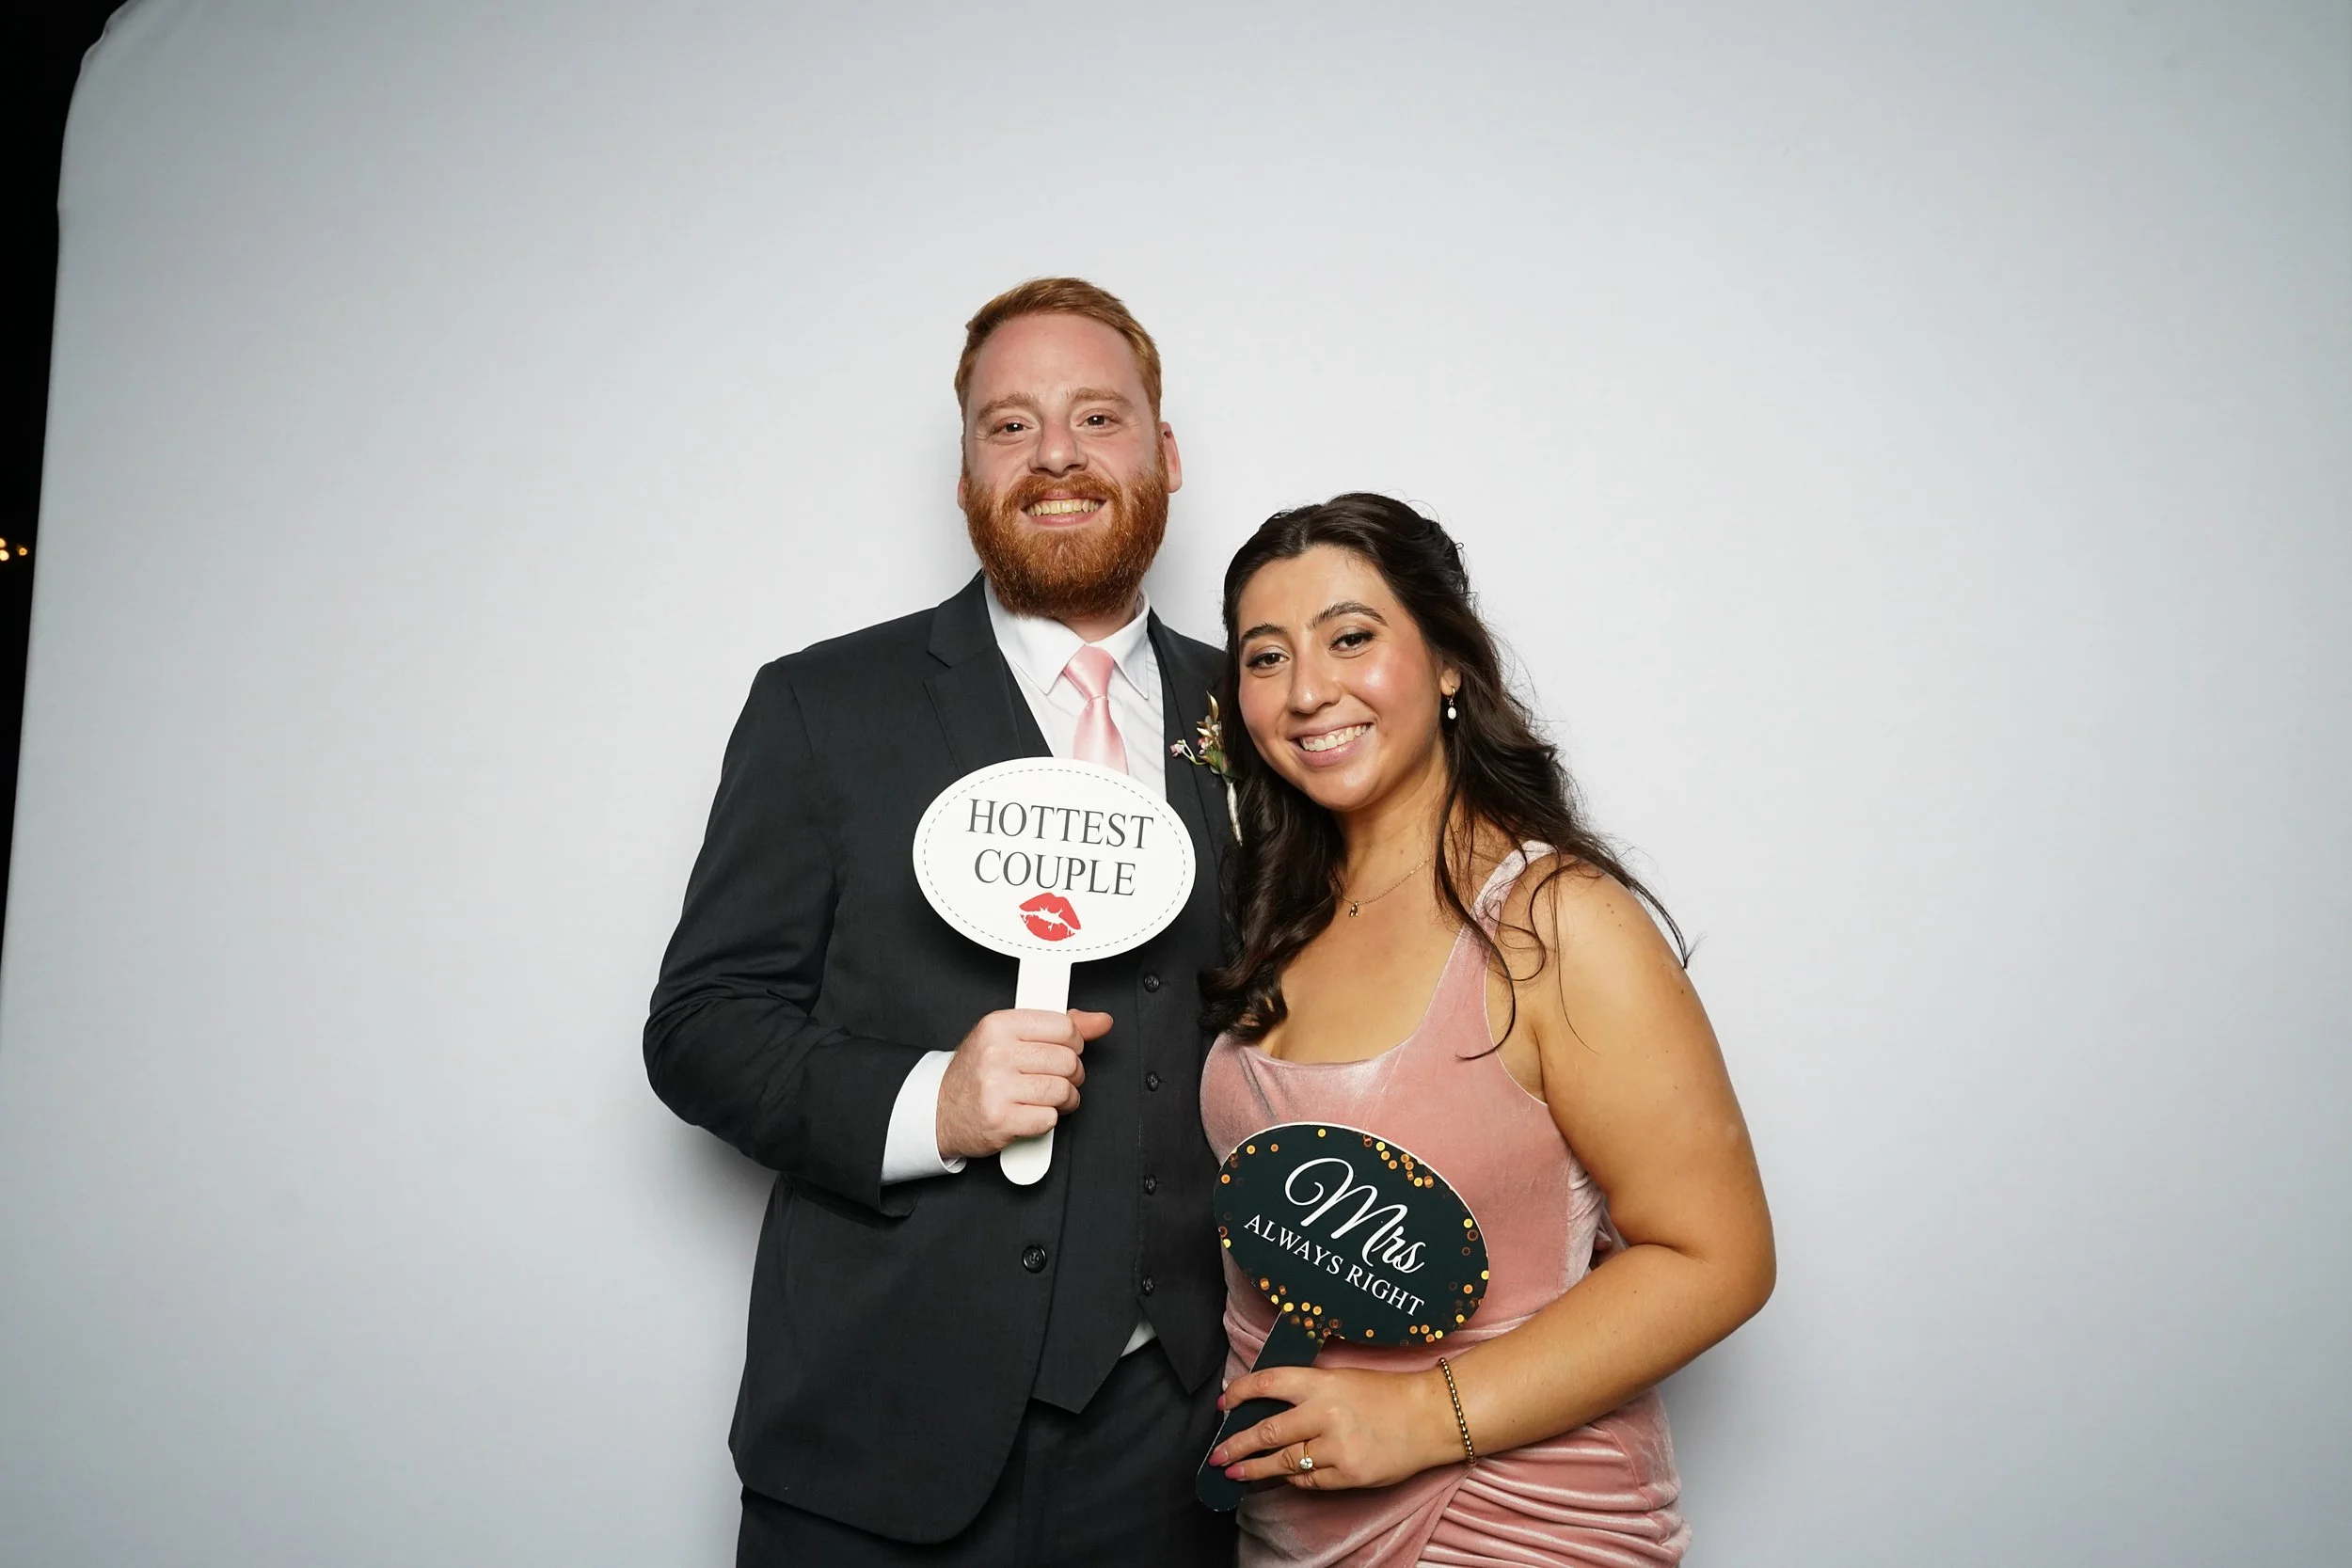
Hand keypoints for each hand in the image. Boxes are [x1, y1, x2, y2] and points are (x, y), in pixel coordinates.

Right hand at [935, 1008, 1108, 1159]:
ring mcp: (997, 1088)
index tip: (1066, 1051)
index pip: (1064, 1027)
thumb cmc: (977, 1073)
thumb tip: (1100, 1021)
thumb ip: (1057, 1027)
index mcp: (999, 1025)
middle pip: (1067, 1061)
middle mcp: (996, 1054)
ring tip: (1049, 1098)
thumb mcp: (1009, 1037)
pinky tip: (1032, 1113)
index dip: (1074, 1043)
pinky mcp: (1001, 1120)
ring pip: (1062, 1091)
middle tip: (1058, 1078)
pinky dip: (1047, 1120)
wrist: (940, 1110)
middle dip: (1072, 1075)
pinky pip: (1049, 1119)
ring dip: (1064, 1100)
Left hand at [1208, 1364, 1458, 1490]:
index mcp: (1323, 1382)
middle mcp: (1325, 1414)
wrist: (1430, 1416)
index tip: (1223, 1403)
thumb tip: (1268, 1405)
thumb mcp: (1343, 1378)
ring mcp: (1337, 1448)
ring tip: (1236, 1473)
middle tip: (1218, 1455)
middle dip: (1237, 1445)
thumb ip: (1307, 1391)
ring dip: (1256, 1469)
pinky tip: (1283, 1476)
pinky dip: (1294, 1478)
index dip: (1240, 1393)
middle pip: (1268, 1432)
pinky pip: (1310, 1480)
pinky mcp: (1349, 1474)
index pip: (1268, 1383)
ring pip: (1286, 1462)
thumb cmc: (1388, 1394)